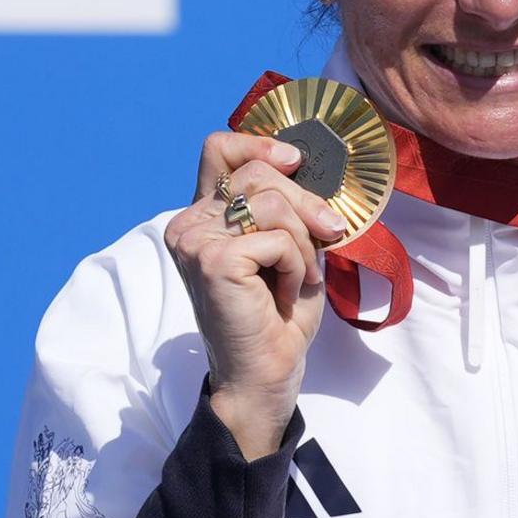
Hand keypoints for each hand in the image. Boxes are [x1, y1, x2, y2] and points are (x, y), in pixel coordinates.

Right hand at [164, 130, 354, 460]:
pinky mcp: (212, 259)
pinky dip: (295, 266)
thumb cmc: (277, 316)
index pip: (218, 149)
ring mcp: (194, 239)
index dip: (258, 144)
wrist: (265, 373)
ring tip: (296, 280)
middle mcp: (189, 222)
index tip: (294, 162)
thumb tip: (302, 164)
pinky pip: (276, 238)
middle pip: (259, 174)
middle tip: (328, 237)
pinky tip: (284, 294)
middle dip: (306, 204)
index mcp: (203, 216)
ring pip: (271, 204)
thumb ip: (283, 205)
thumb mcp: (286, 247)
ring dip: (301, 245)